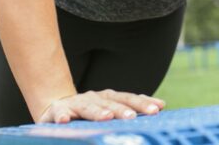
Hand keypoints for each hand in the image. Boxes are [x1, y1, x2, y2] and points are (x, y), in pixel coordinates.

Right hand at [37, 89, 164, 123]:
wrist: (56, 108)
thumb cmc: (89, 112)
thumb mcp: (110, 108)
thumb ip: (132, 107)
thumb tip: (162, 105)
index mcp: (108, 97)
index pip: (128, 99)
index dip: (142, 103)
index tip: (157, 109)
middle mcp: (93, 98)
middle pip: (110, 102)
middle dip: (122, 109)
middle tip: (132, 117)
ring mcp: (74, 103)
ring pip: (87, 107)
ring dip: (96, 112)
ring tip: (106, 117)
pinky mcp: (56, 111)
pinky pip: (59, 114)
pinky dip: (62, 117)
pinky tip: (65, 121)